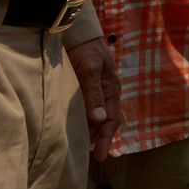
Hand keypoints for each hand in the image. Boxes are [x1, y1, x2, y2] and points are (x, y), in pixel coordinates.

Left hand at [66, 37, 121, 161]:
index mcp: (112, 89)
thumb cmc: (85, 50)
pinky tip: (75, 126)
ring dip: (91, 130)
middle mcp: (107, 92)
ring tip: (80, 145)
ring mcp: (97, 89)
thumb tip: (99, 120)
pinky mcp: (86, 86)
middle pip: (106, 121)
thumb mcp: (89, 71)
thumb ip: (94, 95)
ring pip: (96, 115)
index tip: (98, 157)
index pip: (111, 120)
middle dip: (99, 138)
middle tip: (90, 156)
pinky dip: (84, 120)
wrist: (77, 31)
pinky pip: (88, 108)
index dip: (105, 139)